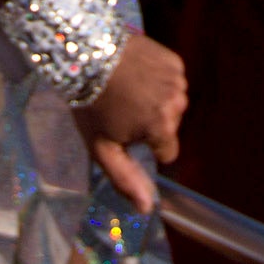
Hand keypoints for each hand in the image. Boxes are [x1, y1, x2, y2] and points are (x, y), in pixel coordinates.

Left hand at [74, 33, 188, 211]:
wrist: (86, 53)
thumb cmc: (91, 105)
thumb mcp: (102, 147)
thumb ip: (126, 178)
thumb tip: (148, 209)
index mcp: (162, 127)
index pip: (167, 152)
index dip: (145, 145)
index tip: (125, 131)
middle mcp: (177, 103)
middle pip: (170, 126)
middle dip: (151, 122)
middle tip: (122, 108)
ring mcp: (178, 79)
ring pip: (173, 103)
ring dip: (155, 99)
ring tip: (128, 89)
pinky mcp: (174, 60)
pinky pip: (172, 80)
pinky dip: (158, 79)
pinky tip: (136, 73)